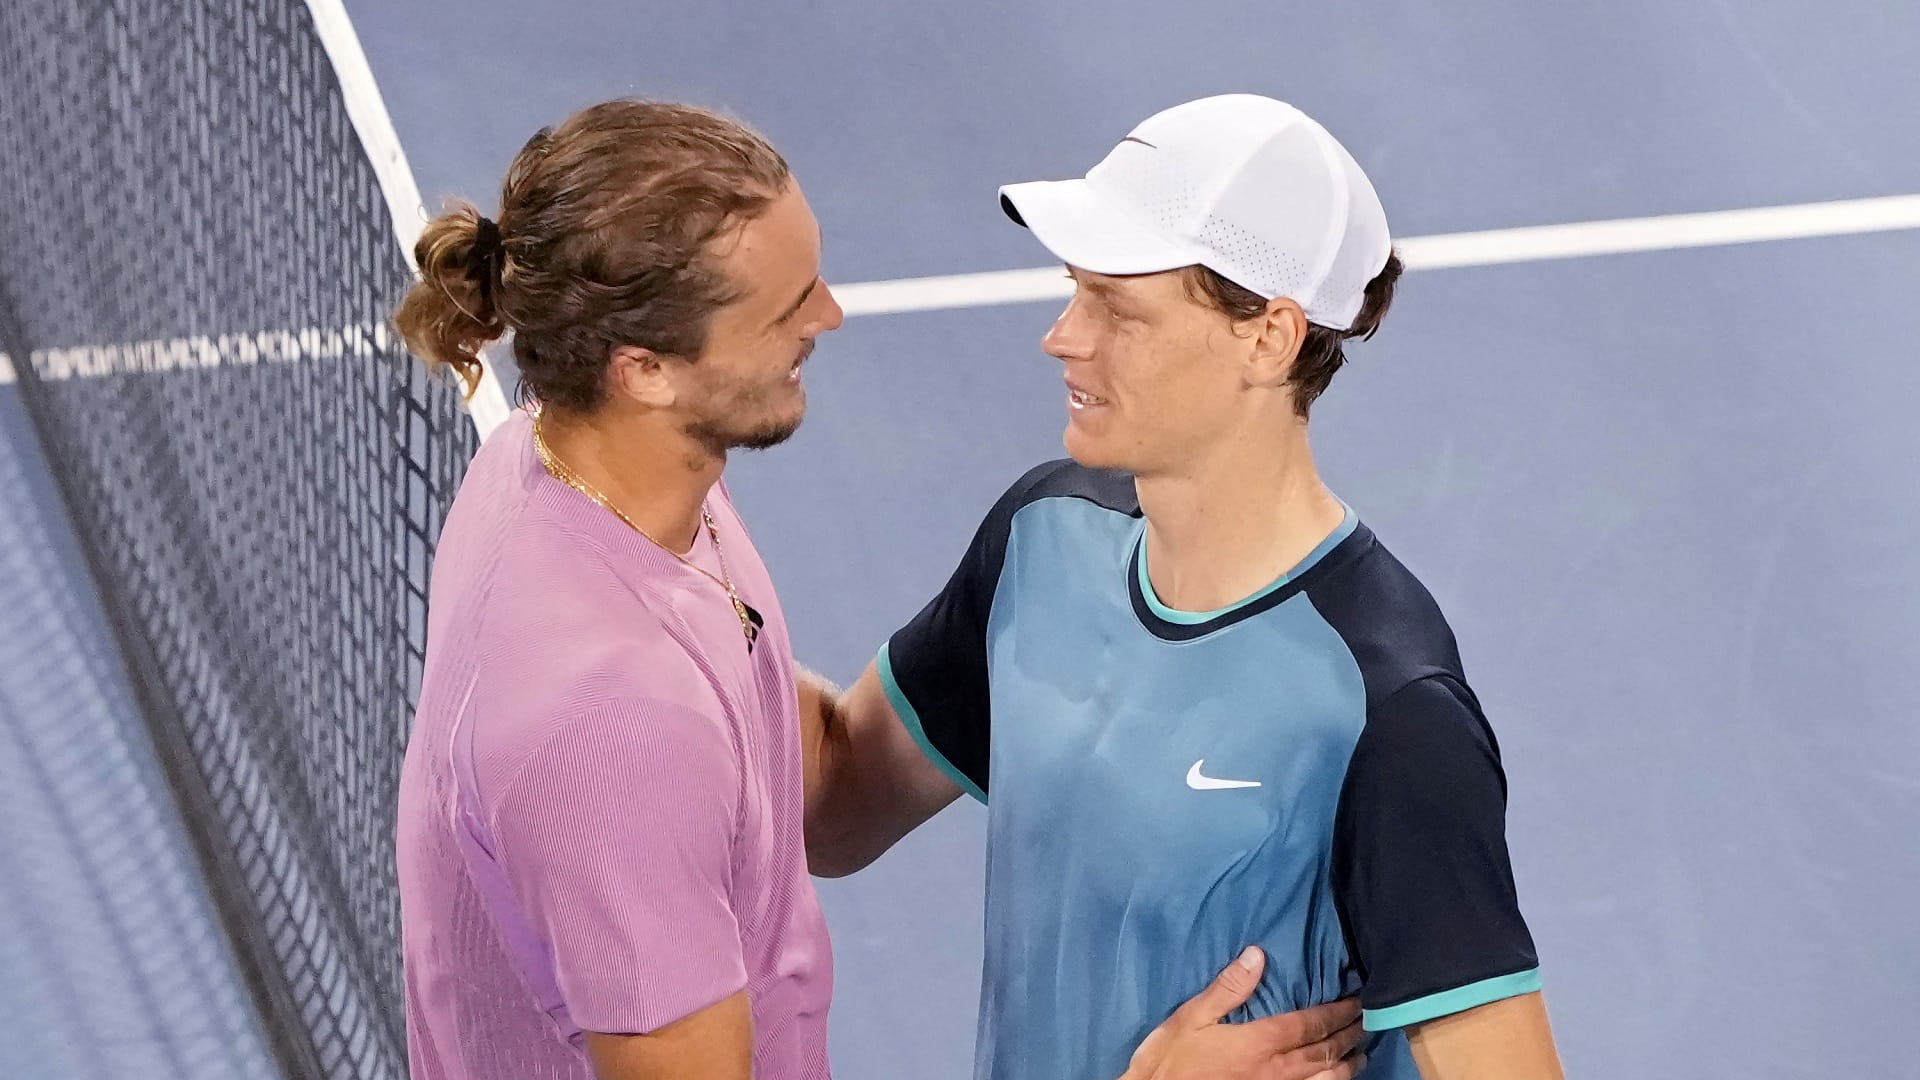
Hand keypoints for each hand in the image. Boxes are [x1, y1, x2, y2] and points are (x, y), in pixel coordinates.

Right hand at [1122, 947, 1367, 1079]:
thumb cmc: (1172, 1059)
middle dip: (1349, 1035)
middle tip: (1366, 1021)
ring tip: (1360, 1053)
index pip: (1310, 1024)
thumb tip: (1258, 955)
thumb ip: (1228, 988)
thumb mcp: (1191, 1017)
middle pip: (1325, 1052)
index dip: (1338, 1012)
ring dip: (1347, 1065)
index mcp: (1259, 1042)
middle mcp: (1276, 1070)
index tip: (1356, 1001)